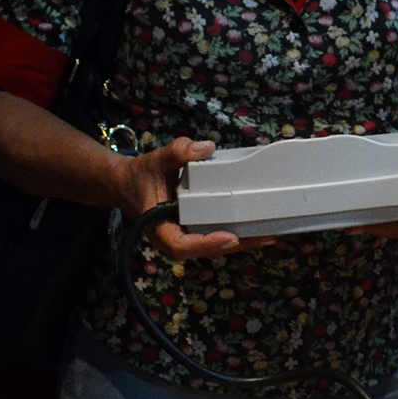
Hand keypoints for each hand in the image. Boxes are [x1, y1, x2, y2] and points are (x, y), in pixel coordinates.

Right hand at [112, 136, 274, 260]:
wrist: (128, 183)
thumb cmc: (141, 175)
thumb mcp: (155, 160)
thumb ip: (177, 152)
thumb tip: (206, 148)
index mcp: (159, 228)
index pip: (182, 246)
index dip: (206, 244)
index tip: (229, 237)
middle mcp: (173, 237)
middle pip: (206, 250)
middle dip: (236, 245)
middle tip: (265, 237)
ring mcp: (185, 236)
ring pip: (214, 246)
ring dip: (241, 242)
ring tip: (270, 235)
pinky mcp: (194, 229)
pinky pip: (215, 235)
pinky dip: (236, 234)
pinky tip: (258, 228)